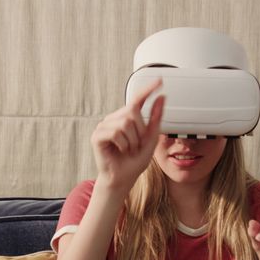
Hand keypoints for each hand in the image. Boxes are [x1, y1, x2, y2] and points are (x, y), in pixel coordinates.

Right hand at [91, 78, 165, 192]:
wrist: (123, 179)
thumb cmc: (134, 161)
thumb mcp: (151, 139)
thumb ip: (155, 118)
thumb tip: (161, 97)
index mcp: (126, 118)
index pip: (137, 99)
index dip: (147, 89)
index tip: (159, 80)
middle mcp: (114, 119)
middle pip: (132, 110)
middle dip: (140, 130)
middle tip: (136, 145)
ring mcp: (104, 126)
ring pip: (125, 122)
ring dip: (132, 140)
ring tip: (128, 149)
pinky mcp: (97, 136)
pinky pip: (116, 132)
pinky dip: (123, 144)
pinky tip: (119, 150)